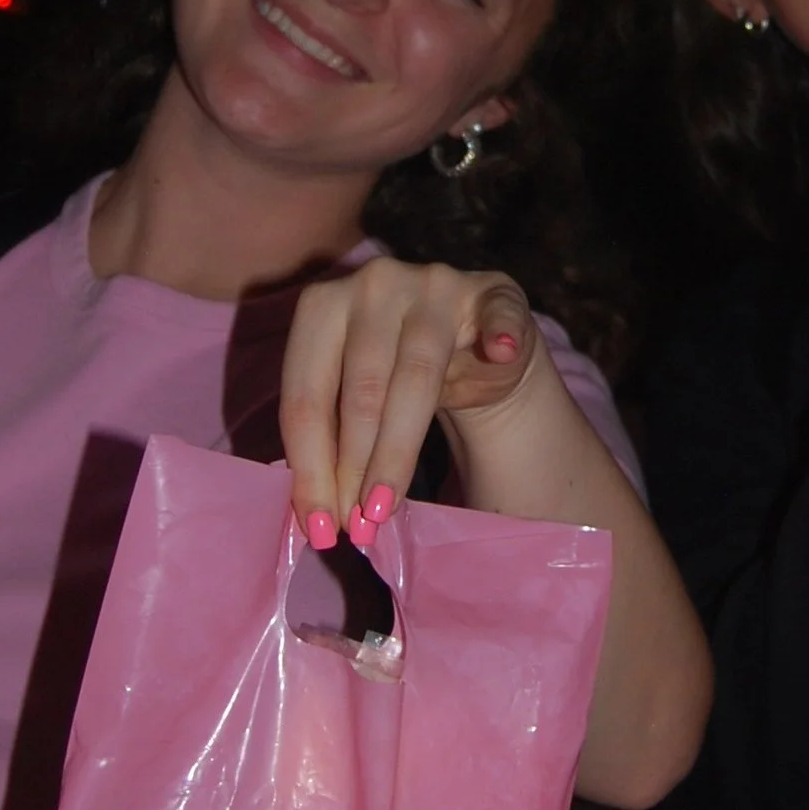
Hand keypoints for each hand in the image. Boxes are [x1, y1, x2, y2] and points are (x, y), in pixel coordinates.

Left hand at [279, 257, 541, 547]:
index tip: (320, 525)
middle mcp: (375, 283)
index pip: (308, 394)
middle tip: (357, 526)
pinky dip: (500, 335)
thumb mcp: (353, 398)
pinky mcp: (494, 290)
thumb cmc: (396, 379)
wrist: (472, 343)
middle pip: (361, 390)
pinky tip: (498, 354)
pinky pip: (500, 314)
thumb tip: (314, 516)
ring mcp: (437, 283)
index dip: (311, 465)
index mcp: (322, 305)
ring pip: (416, 376)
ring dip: (399, 451)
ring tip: (387, 507)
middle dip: (354, 468)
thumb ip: (331, 438)